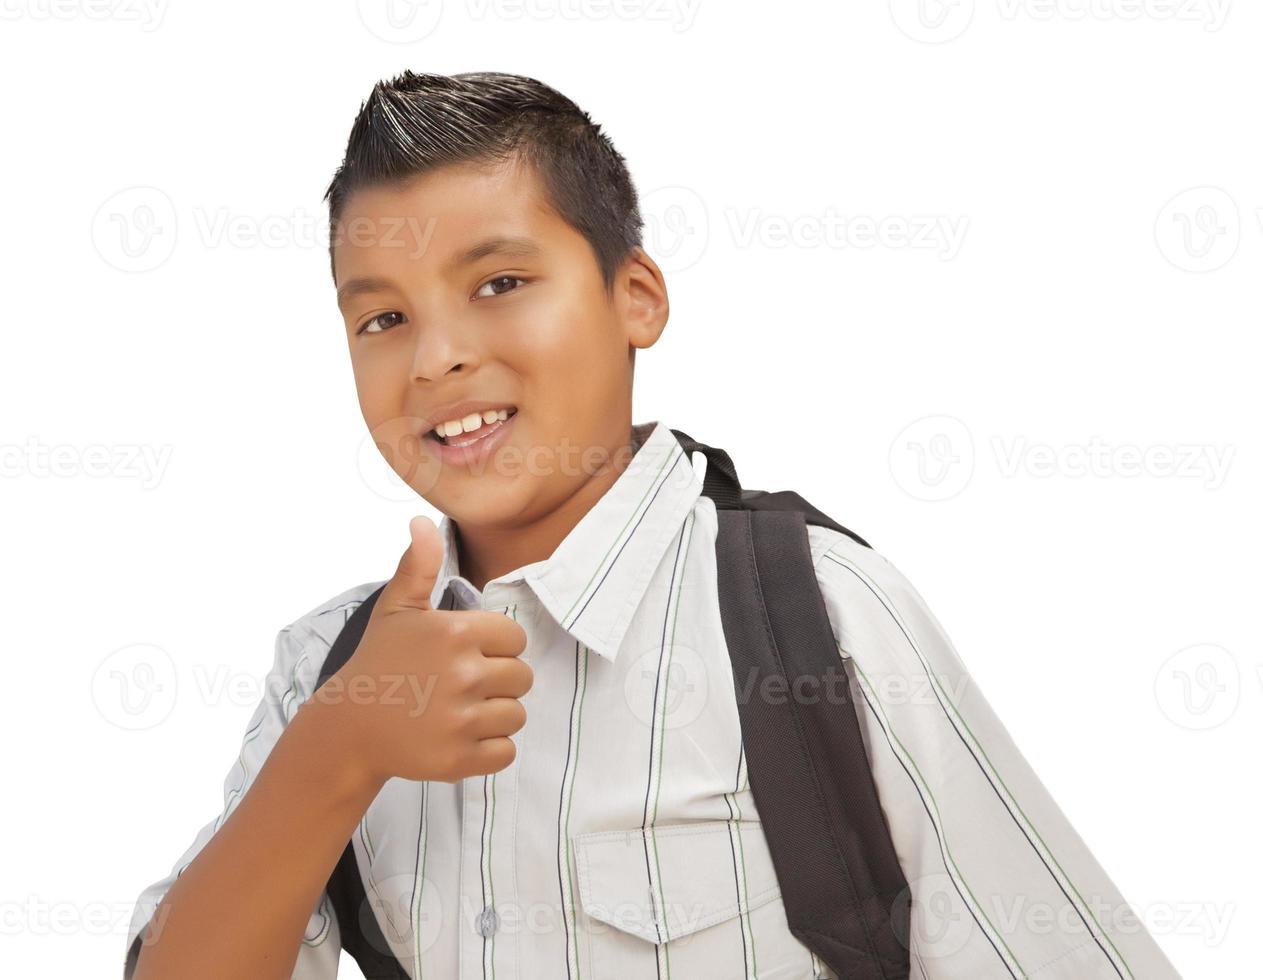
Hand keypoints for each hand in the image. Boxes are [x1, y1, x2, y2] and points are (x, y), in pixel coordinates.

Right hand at [310, 515, 531, 784]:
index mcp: (455, 634)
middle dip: (498, 681)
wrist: (349, 727)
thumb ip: (419, 565)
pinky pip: (506, 752)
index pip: (515, 637)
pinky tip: (461, 736)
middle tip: (461, 685)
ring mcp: (461, 720)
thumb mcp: (397, 609)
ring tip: (459, 710)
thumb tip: (421, 522)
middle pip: (522, 677)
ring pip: (516, 715)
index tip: (466, 654)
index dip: (495, 646)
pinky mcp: (459, 759)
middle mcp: (463, 675)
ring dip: (495, 715)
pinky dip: (490, 749)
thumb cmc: (380, 662)